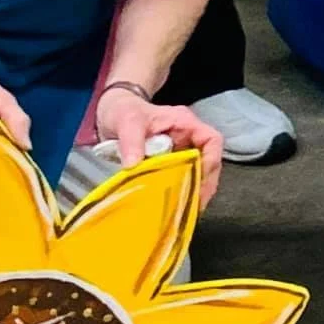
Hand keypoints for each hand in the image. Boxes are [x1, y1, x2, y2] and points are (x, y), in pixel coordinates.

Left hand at [94, 85, 223, 205]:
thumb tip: (133, 166)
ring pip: (196, 174)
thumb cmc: (124, 111)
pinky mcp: (168, 165)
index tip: (199, 182)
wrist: (111, 113)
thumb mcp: (127, 121)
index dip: (211, 161)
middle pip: (208, 162)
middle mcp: (187, 139)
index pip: (212, 140)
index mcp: (185, 124)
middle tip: (192, 207)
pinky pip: (180, 180)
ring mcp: (178, 152)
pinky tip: (171, 209)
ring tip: (182, 212)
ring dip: (193, 192)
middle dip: (204, 185)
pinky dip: (179, 194)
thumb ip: (131, 140)